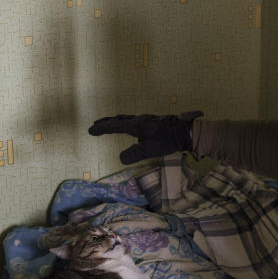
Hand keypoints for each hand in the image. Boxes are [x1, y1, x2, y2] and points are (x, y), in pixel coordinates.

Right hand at [88, 111, 202, 164]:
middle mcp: (140, 120)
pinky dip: (126, 123)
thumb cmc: (169, 140)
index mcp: (136, 125)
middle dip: (106, 123)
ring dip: (116, 122)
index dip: (102, 128)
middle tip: (95, 125)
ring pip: (127, 119)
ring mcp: (147, 120)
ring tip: (109, 125)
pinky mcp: (154, 123)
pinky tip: (132, 129)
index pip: (114, 126)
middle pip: (119, 120)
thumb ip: (134, 154)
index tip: (90, 130)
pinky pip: (135, 121)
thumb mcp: (150, 149)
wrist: (187, 131)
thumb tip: (120, 159)